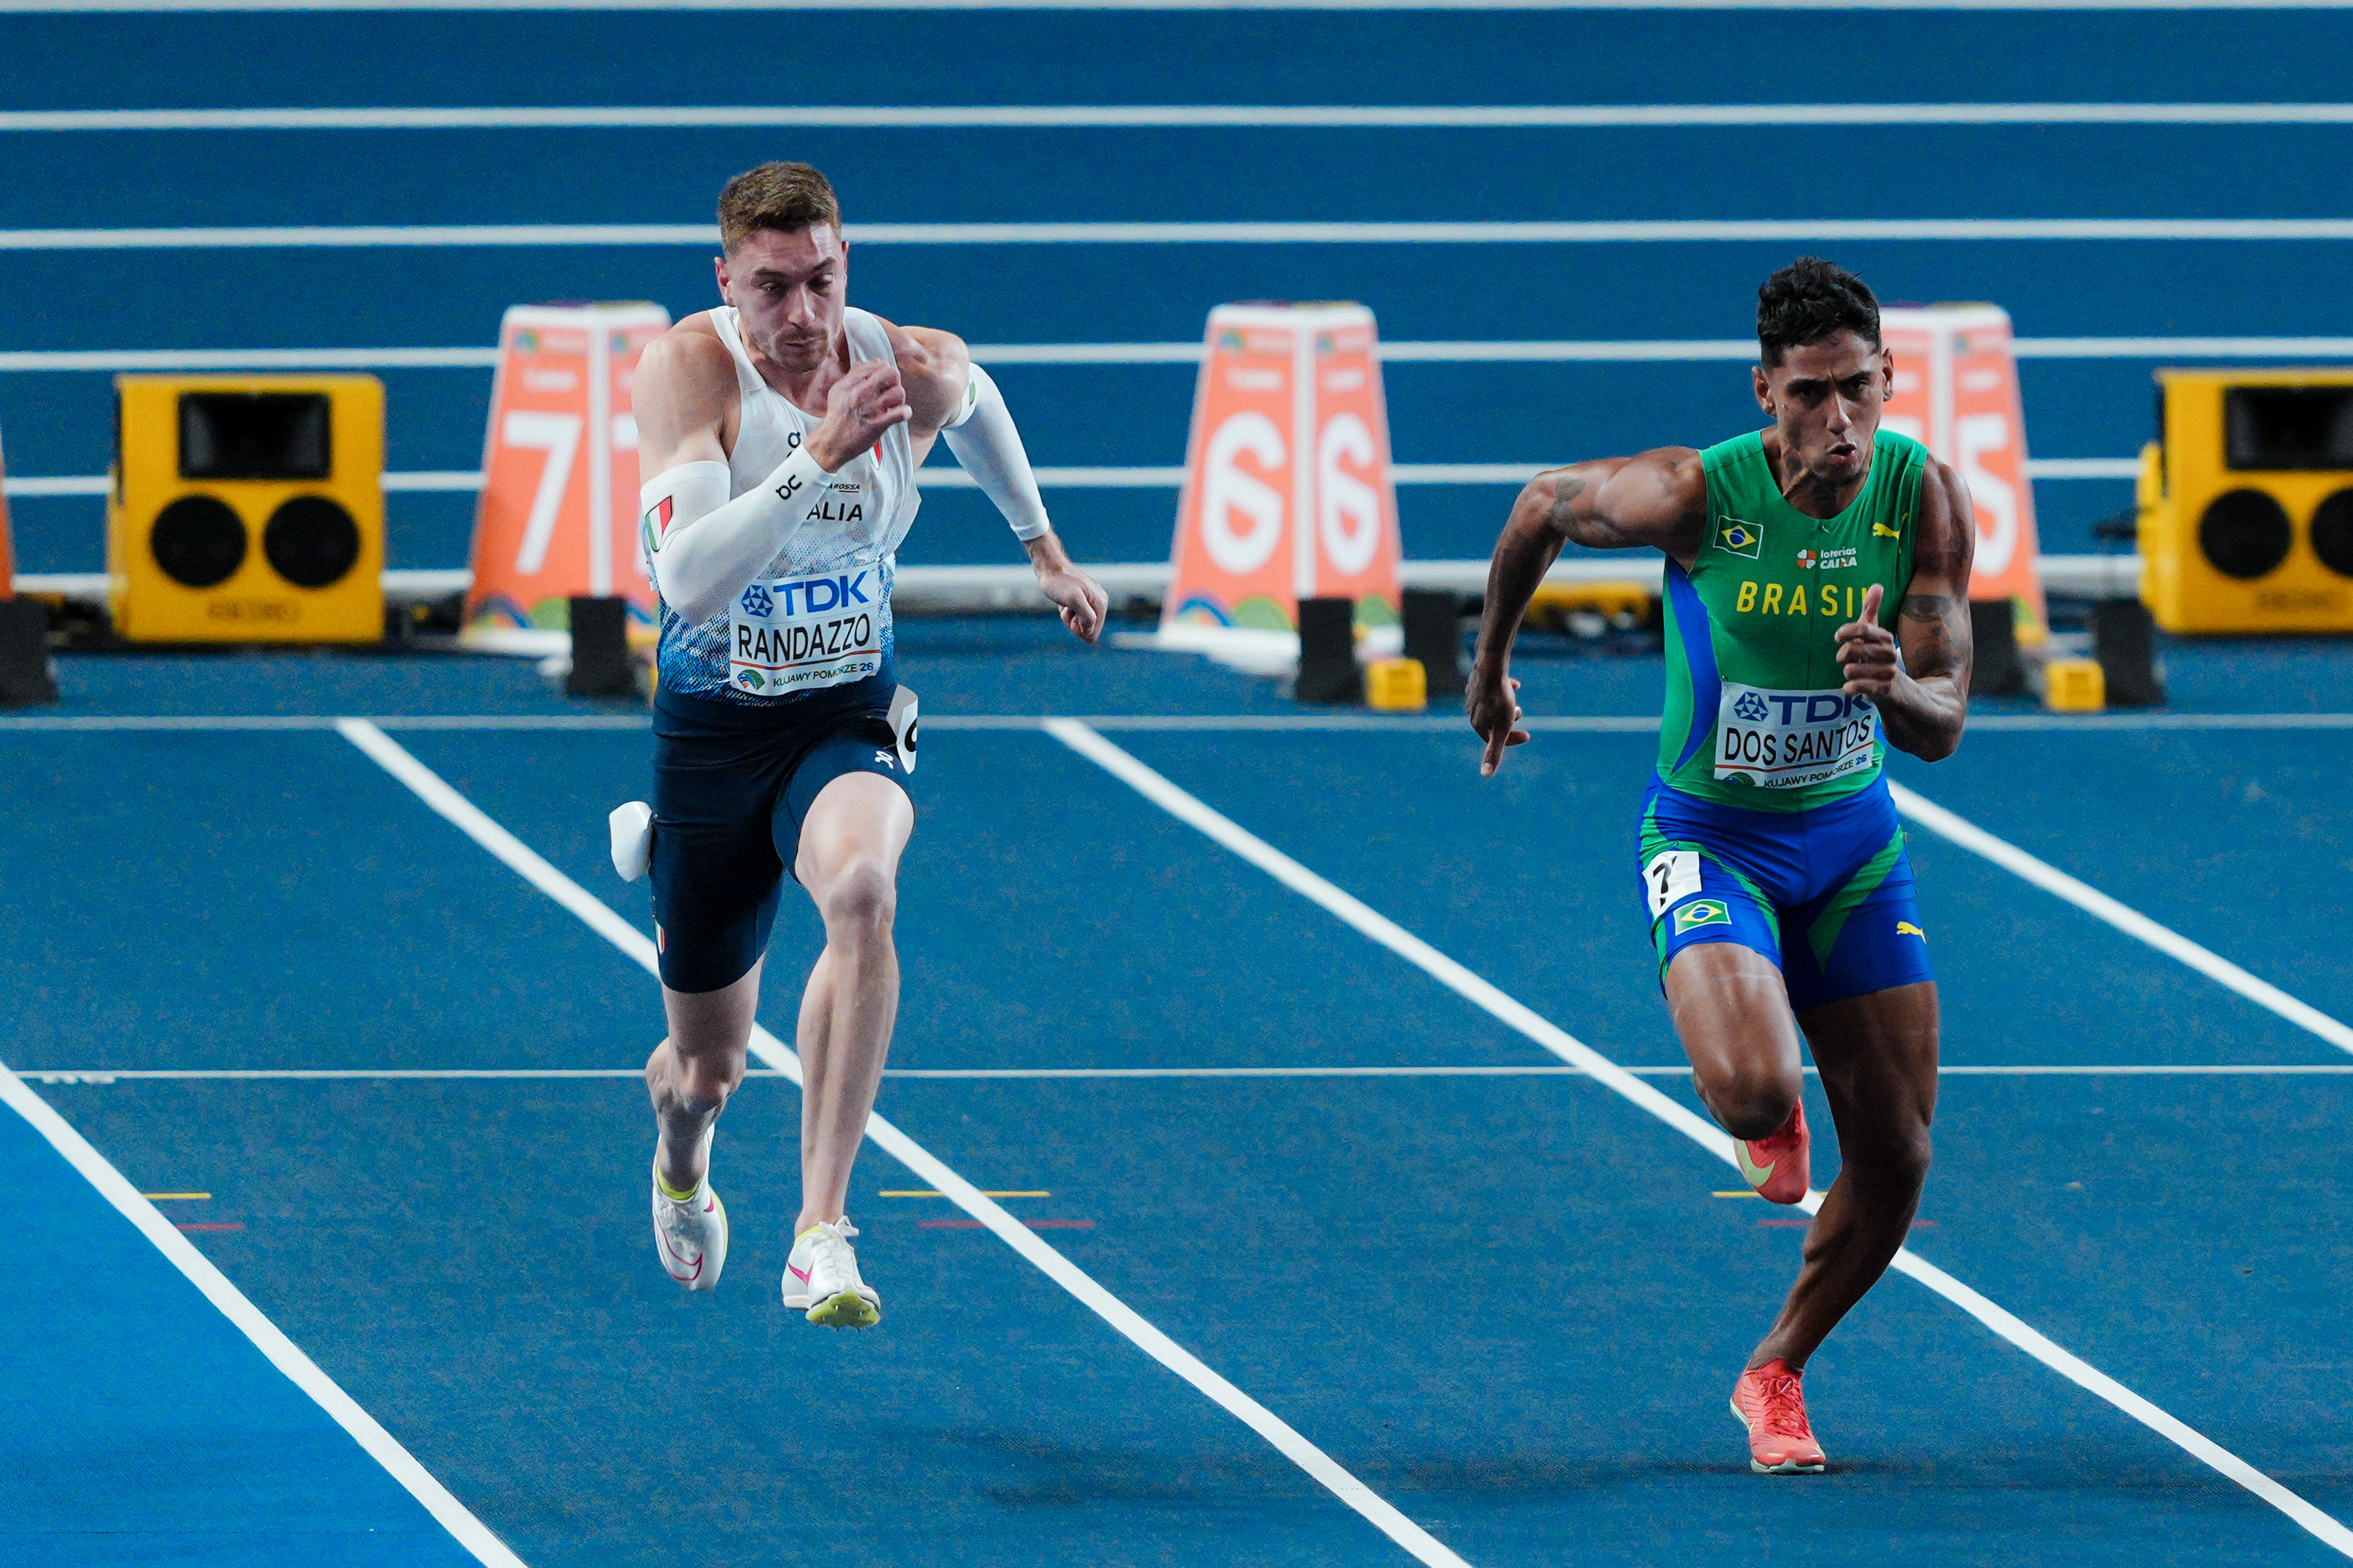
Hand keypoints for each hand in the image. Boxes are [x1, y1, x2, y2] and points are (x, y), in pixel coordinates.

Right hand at [806, 361, 910, 470]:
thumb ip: (851, 376)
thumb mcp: (838, 391)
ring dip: (899, 398)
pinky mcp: (879, 424)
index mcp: (853, 383)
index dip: (884, 370)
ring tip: (894, 403)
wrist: (832, 441)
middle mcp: (862, 393)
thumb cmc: (836, 417)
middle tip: (891, 388)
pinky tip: (902, 414)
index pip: (878, 365)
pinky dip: (905, 413)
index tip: (884, 377)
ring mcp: (872, 409)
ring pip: (898, 393)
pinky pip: (900, 414)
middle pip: (891, 374)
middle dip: (895, 380)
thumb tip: (863, 363)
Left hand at [1038, 564, 1108, 644]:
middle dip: (1074, 623)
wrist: (1049, 566)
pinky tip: (1064, 601)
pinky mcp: (1085, 597)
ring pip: (1082, 622)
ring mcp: (1093, 599)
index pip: (1092, 634)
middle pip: (1088, 629)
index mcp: (1101, 604)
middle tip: (1067, 608)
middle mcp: (1100, 602)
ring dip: (1070, 616)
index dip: (1078, 629)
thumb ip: (1086, 616)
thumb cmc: (1058, 582)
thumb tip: (1091, 630)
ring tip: (1065, 603)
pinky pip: (1078, 615)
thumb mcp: (1073, 599)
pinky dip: (1069, 611)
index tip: (1070, 614)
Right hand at [1467, 668, 1528, 776]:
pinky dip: (1503, 689)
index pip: (1495, 740)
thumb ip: (1494, 751)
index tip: (1528, 735)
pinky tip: (1514, 684)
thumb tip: (1485, 775)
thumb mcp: (1502, 728)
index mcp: (1477, 724)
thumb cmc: (1499, 698)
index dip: (1513, 740)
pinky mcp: (1477, 681)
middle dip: (1509, 721)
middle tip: (1519, 711)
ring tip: (1515, 698)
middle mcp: (1472, 711)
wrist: (1491, 666)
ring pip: (1492, 706)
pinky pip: (1492, 689)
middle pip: (1494, 722)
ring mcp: (1473, 695)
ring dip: (1506, 706)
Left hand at [1836, 583, 1900, 697]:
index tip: (1837, 636)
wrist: (1898, 689)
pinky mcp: (1884, 691)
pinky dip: (1853, 687)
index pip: (1864, 629)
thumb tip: (1877, 585)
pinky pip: (1863, 687)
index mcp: (1885, 638)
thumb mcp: (1874, 634)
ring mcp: (1887, 673)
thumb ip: (1871, 611)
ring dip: (1847, 671)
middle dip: (1844, 654)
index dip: (1848, 631)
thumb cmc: (1878, 657)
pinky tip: (1848, 687)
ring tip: (1850, 672)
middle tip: (1842, 658)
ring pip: (1855, 669)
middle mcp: (1889, 654)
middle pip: (1856, 649)